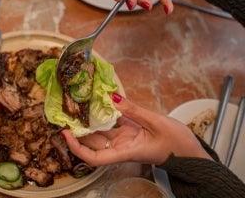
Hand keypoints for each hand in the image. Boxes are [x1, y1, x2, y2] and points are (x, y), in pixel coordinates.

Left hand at [61, 93, 212, 165]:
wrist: (192, 153)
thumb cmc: (179, 144)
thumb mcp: (156, 123)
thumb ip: (134, 110)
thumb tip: (113, 98)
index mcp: (126, 152)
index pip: (94, 158)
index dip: (77, 148)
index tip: (65, 134)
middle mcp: (122, 148)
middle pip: (93, 143)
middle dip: (77, 131)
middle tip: (65, 112)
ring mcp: (125, 140)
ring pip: (101, 133)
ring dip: (88, 122)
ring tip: (76, 105)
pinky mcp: (131, 133)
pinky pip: (113, 125)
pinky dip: (104, 115)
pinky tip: (97, 102)